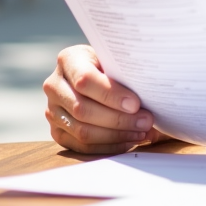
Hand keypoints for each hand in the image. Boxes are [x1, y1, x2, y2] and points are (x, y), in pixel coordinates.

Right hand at [43, 45, 168, 153]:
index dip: (111, 94)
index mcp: (68, 60)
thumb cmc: (111, 66)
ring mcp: (52, 110)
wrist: (95, 76)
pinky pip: (82, 146)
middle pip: (83, 109)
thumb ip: (126, 73)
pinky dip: (109, 146)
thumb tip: (153, 92)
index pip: (85, 80)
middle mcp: (54, 85)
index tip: (136, 104)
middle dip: (119, 119)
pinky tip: (129, 141)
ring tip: (142, 132)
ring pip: (83, 131)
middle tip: (146, 121)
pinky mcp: (57, 131)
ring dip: (117, 135)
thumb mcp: (116, 60)